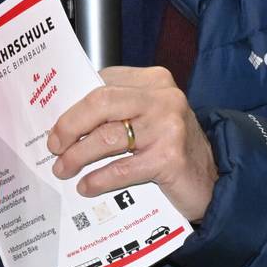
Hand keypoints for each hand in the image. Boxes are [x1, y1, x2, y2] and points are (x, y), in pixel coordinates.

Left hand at [47, 65, 218, 220]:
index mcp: (153, 81)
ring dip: (77, 156)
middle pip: (99, 103)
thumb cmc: (169, 147)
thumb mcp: (145, 119)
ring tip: (63, 169)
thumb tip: (62, 123)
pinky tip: (86, 186)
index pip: (100, 83)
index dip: (71, 105)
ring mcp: (169, 128)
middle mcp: (163, 99)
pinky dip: (98, 178)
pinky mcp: (170, 159)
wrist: (213, 181)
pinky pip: (121, 168)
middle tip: (54, 146)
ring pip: (107, 137)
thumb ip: (114, 112)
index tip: (53, 123)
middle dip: (69, 126)